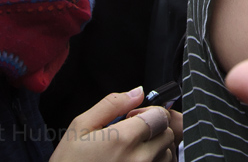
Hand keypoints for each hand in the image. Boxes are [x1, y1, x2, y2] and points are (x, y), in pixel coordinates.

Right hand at [50, 87, 176, 161]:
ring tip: (132, 151)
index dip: (149, 112)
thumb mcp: (80, 127)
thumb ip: (111, 105)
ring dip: (156, 148)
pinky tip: (133, 161)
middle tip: (133, 134)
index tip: (134, 118)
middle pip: (166, 134)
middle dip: (154, 129)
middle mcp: (139, 159)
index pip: (160, 116)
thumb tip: (138, 91)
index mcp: (124, 139)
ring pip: (167, 154)